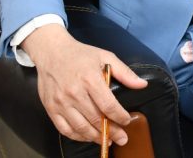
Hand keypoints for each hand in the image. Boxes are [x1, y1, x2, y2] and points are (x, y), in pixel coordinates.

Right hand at [21, 25, 146, 145]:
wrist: (52, 52)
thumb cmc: (80, 54)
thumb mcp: (106, 56)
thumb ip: (125, 72)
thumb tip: (142, 85)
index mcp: (90, 79)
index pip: (108, 105)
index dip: (120, 117)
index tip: (127, 121)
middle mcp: (74, 92)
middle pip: (95, 119)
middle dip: (111, 131)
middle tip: (121, 138)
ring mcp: (61, 102)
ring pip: (80, 127)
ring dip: (95, 137)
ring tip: (107, 141)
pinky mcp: (51, 108)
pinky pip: (65, 129)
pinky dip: (77, 136)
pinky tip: (87, 136)